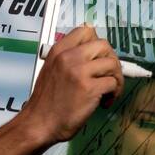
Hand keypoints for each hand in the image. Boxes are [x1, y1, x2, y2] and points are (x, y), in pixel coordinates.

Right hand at [20, 24, 123, 146]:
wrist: (38, 124)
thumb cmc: (45, 103)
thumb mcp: (50, 70)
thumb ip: (68, 59)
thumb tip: (93, 56)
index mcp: (58, 51)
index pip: (86, 31)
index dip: (97, 43)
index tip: (100, 56)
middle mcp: (69, 57)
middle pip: (104, 45)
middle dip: (111, 60)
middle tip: (108, 74)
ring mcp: (79, 72)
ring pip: (112, 63)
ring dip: (116, 78)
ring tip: (109, 91)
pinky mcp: (89, 88)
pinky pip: (113, 83)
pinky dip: (114, 93)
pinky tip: (104, 101)